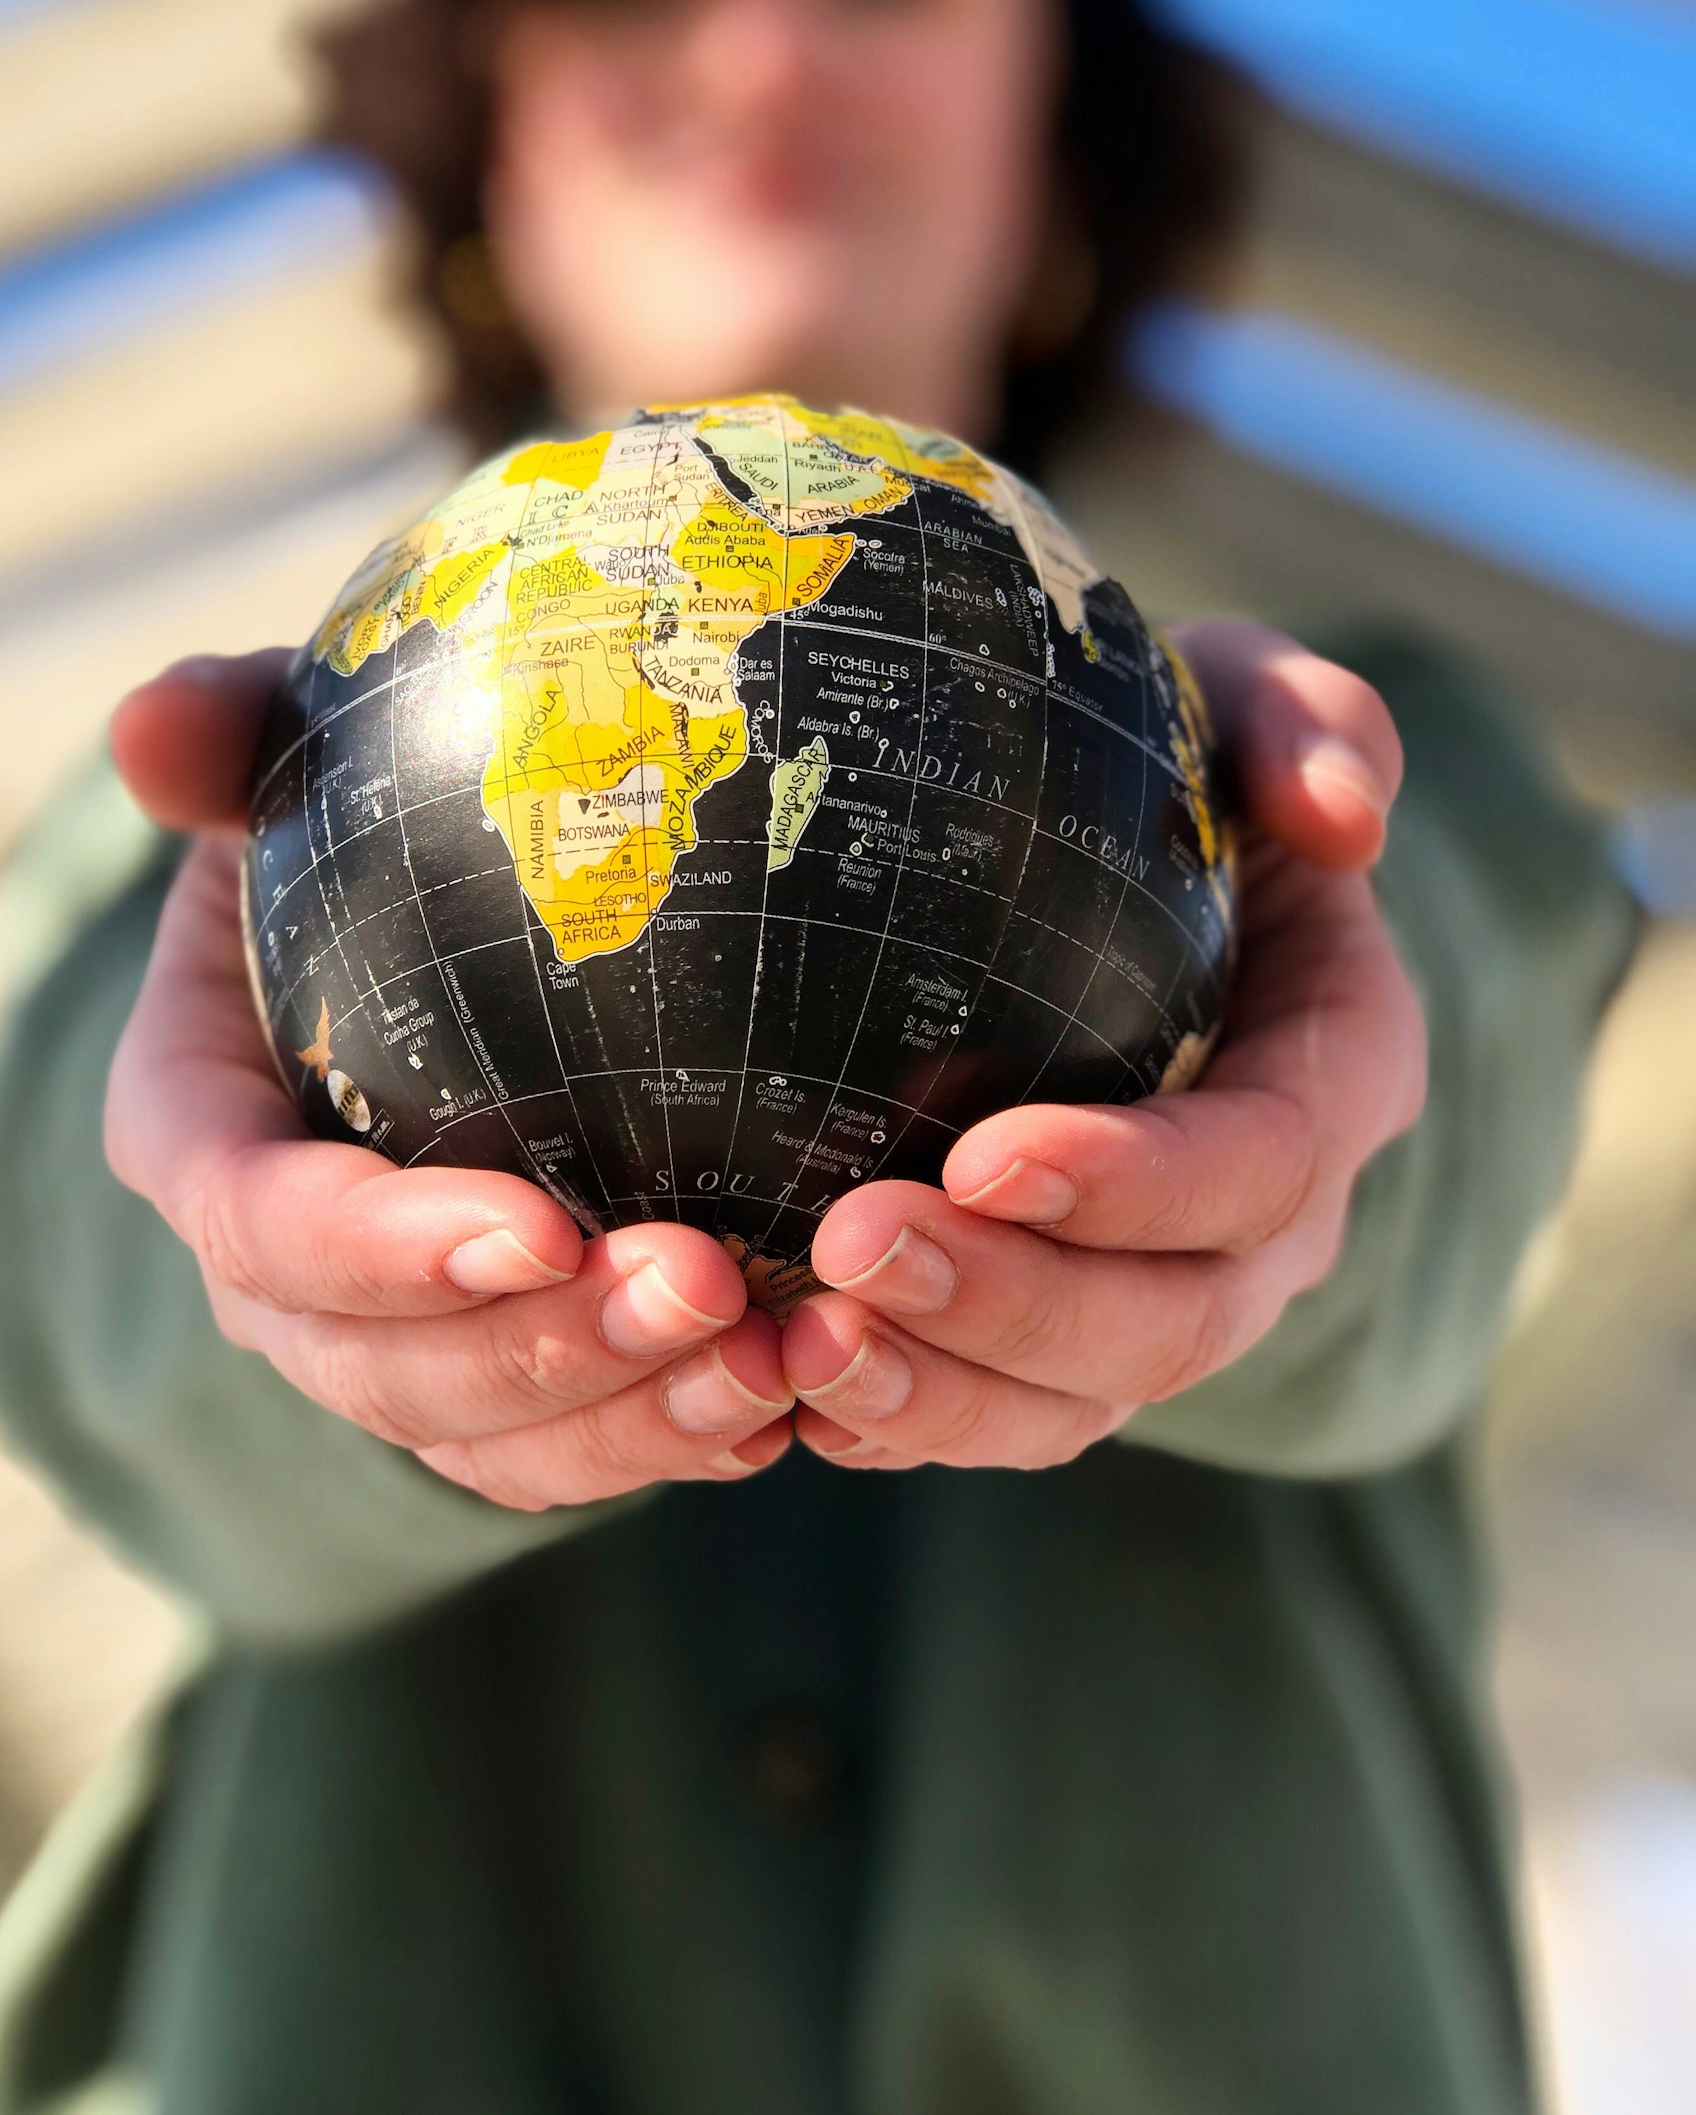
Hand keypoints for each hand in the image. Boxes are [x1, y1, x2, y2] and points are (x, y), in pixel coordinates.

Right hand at [104, 653, 792, 1511]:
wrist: (415, 943)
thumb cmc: (348, 837)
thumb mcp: (286, 761)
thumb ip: (228, 737)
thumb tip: (147, 721)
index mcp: (201, 1132)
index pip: (258, 1222)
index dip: (380, 1249)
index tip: (536, 1223)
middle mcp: (275, 1275)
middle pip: (380, 1366)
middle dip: (540, 1350)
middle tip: (702, 1286)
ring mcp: (382, 1343)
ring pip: (482, 1436)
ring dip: (626, 1415)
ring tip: (771, 1359)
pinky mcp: (490, 1386)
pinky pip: (563, 1451)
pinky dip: (667, 1437)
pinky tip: (787, 1400)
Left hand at [780, 622, 1426, 1469]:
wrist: (1119, 886)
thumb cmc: (1172, 774)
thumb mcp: (1242, 703)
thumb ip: (1307, 721)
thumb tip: (1344, 813)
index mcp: (1331, 1076)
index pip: (1264, 1163)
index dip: (1137, 1183)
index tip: (982, 1152)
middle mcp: (1266, 1222)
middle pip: (1168, 1321)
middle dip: (1013, 1306)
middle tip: (850, 1250)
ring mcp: (1165, 1296)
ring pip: (1076, 1401)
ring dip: (940, 1393)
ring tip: (800, 1346)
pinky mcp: (1060, 1341)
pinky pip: (993, 1415)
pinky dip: (897, 1422)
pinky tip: (780, 1388)